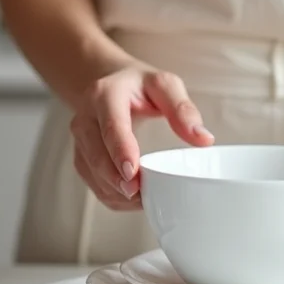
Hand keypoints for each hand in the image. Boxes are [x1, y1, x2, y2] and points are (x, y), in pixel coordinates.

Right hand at [70, 64, 213, 209]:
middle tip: (139, 195)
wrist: (109, 84)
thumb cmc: (139, 86)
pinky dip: (112, 196)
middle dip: (116, 179)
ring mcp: (80, 140)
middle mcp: (85, 118)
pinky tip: (133, 199)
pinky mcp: (81, 157)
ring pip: (93, 173)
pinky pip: (93, 183)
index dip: (121, 151)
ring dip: (116, 191)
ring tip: (144, 199)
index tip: (133, 173)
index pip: (111, 126)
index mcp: (105, 95)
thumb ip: (183, 109)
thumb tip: (203, 139)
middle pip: (96, 154)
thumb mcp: (164, 85)